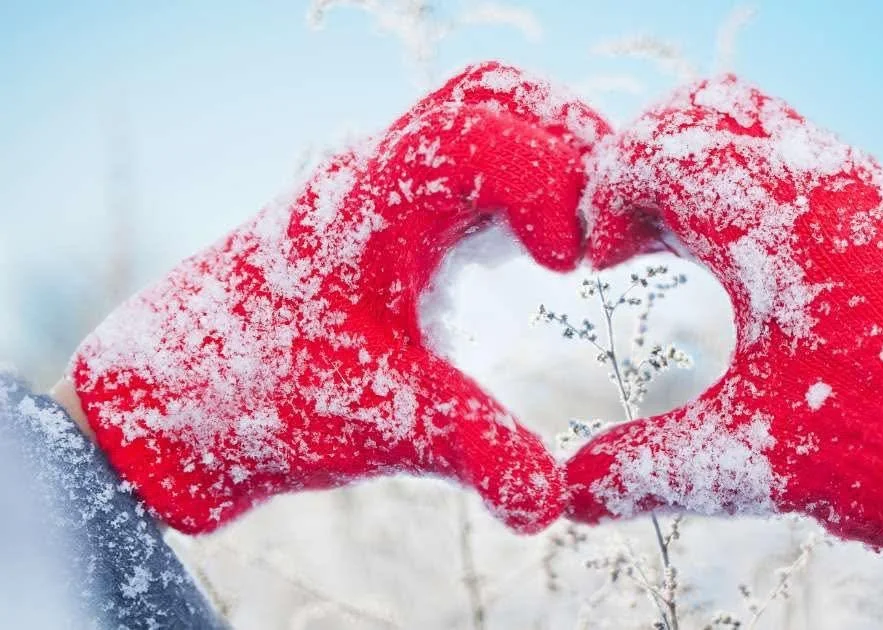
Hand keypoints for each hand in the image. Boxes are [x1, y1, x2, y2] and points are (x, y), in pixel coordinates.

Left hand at [67, 62, 608, 533]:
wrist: (169, 401)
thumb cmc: (258, 396)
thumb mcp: (376, 421)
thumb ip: (472, 450)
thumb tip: (549, 501)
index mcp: (372, 201)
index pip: (479, 134)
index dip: (547, 180)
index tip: (568, 262)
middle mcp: (377, 174)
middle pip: (490, 96)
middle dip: (565, 141)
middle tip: (602, 225)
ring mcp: (380, 189)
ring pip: (479, 118)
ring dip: (545, 156)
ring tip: (580, 236)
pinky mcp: (386, 217)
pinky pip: (466, 162)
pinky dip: (520, 183)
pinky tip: (534, 254)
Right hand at [567, 75, 882, 556]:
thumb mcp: (749, 457)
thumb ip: (644, 467)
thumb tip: (568, 493)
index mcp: (773, 221)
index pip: (656, 153)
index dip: (606, 199)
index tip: (605, 265)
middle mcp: (823, 182)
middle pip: (705, 109)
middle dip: (648, 159)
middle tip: (636, 239)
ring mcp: (869, 190)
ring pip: (760, 126)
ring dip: (705, 170)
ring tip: (693, 254)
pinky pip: (807, 159)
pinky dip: (757, 188)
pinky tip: (763, 272)